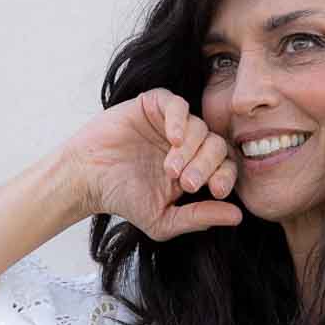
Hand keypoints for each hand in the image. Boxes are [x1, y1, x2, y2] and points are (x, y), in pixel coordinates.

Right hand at [56, 88, 242, 238]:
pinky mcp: (153, 106)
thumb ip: (200, 217)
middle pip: (217, 145)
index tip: (217, 190)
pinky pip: (177, 104)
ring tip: (170, 169)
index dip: (226, 176)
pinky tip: (171, 138)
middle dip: (207, 166)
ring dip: (190, 150)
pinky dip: (179, 119)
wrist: (87, 179)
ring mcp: (171, 124)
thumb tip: (237, 217)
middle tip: (187, 183)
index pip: (225, 166)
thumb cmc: (124, 200)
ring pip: (199, 126)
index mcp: (195, 169)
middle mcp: (187, 145)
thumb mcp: (164, 220)